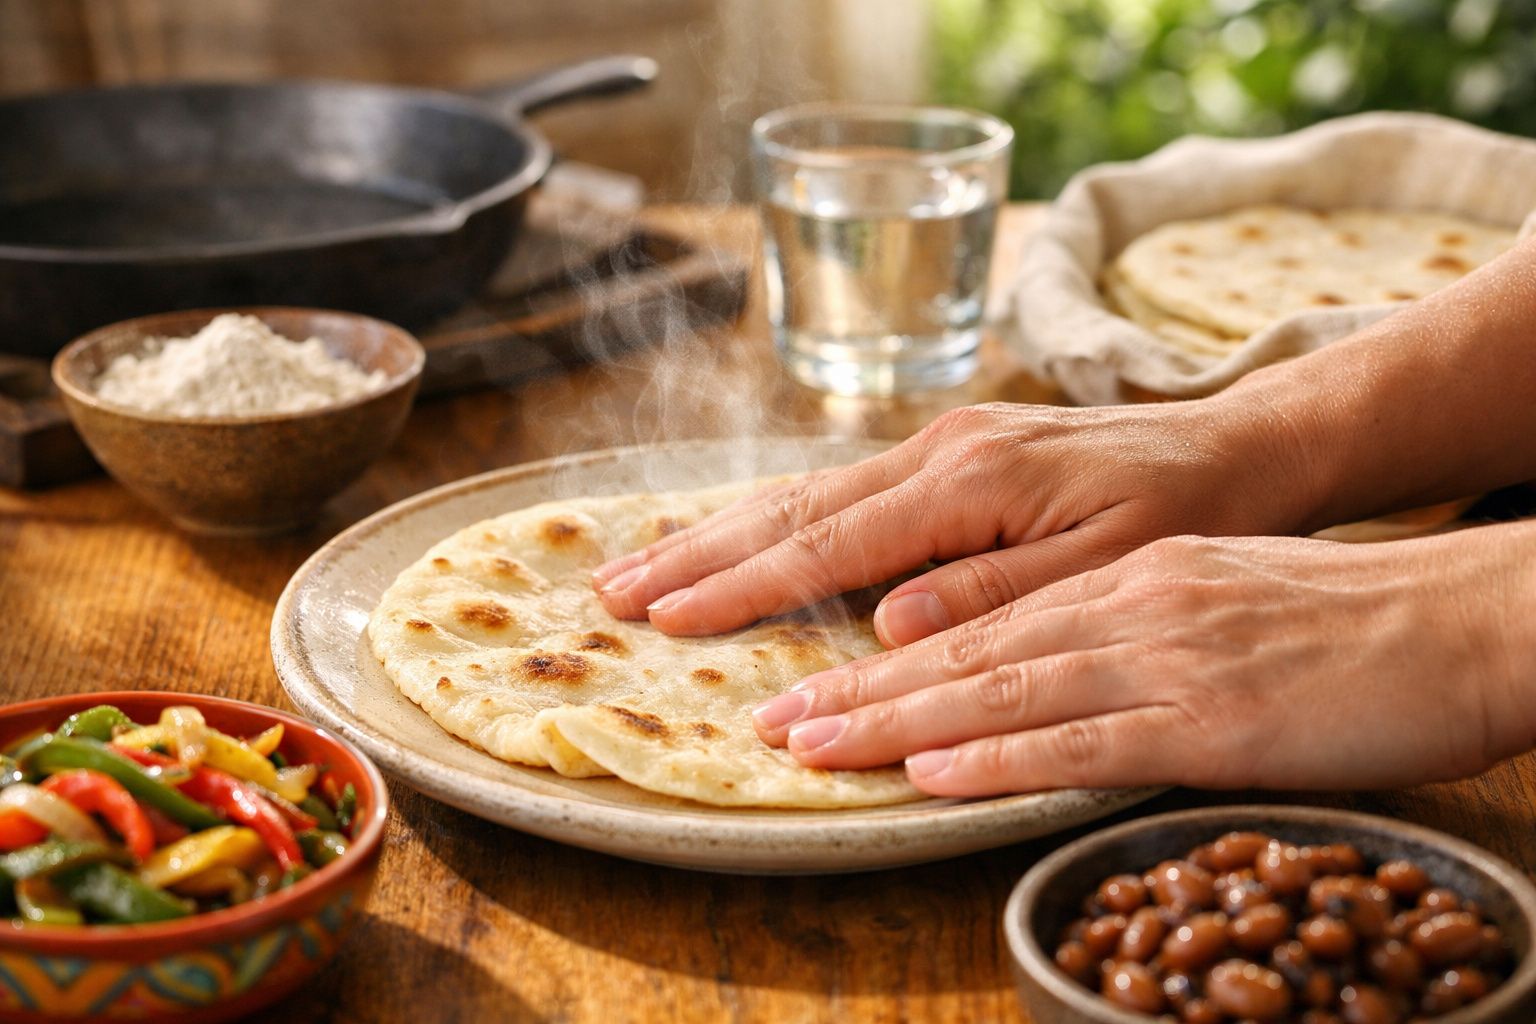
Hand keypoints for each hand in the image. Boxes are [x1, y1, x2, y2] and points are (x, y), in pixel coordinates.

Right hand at [593, 399, 1325, 642]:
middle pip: (794, 508)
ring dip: (719, 531)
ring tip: (642, 563)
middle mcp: (940, 450)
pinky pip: (841, 486)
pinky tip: (736, 533)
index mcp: (971, 481)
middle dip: (697, 553)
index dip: (746, 587)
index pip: (833, 544)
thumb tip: (886, 624)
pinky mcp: (951, 450)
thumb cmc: (1184, 510)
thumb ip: (995, 593)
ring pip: (806, 491)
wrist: (1241, 444)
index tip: (668, 620)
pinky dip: (775, 517)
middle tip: (611, 590)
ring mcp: (941, 443)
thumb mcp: (1108, 566)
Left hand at [749, 528, 1535, 796]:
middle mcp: (1119, 600)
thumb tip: (992, 652)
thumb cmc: (1330, 617)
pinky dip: (999, 755)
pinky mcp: (1210, 714)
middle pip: (955, 643)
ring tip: (807, 742)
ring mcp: (1161, 652)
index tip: (794, 670)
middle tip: (764, 713)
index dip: (867, 640)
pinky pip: (1084, 736)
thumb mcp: (1193, 596)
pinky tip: (934, 770)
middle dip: (847, 680)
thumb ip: (1092, 621)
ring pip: (998, 685)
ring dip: (893, 720)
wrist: (1458, 615)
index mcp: (1112, 576)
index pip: (965, 608)